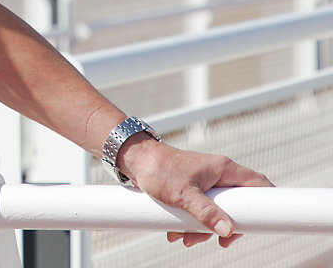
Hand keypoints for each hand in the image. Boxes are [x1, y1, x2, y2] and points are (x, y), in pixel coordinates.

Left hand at [119, 135, 272, 247]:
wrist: (133, 159)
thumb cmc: (157, 169)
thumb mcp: (183, 194)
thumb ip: (205, 212)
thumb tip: (227, 230)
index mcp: (223, 169)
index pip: (257, 183)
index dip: (267, 203)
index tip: (263, 225)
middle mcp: (217, 174)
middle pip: (237, 205)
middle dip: (226, 225)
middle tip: (218, 241)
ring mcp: (205, 182)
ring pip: (217, 210)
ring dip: (204, 228)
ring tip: (185, 239)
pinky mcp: (192, 188)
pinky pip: (201, 210)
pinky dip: (192, 223)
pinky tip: (176, 232)